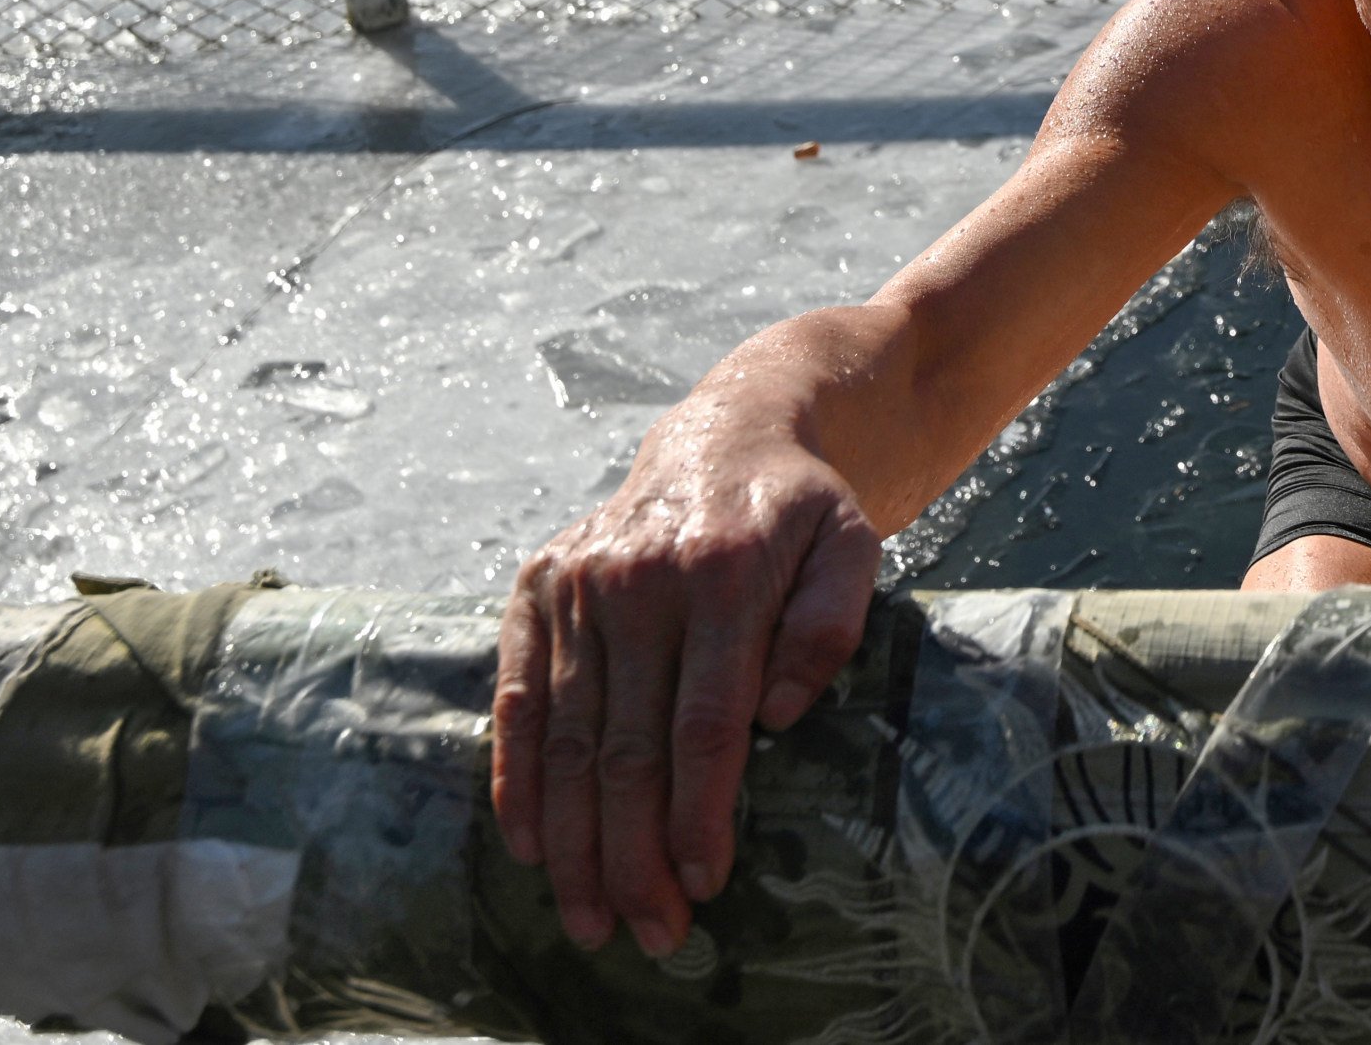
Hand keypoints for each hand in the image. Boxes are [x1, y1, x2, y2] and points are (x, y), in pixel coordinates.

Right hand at [491, 379, 882, 956]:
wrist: (727, 436)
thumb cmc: (801, 513)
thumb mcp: (851, 547)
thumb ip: (829, 625)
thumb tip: (777, 715)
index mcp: (722, 575)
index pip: (703, 723)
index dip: (699, 813)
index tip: (703, 883)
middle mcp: (637, 580)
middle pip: (626, 748)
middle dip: (632, 855)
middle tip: (648, 933)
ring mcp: (578, 584)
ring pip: (567, 739)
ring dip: (573, 842)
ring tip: (589, 919)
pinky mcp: (536, 587)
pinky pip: (519, 700)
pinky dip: (518, 780)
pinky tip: (531, 847)